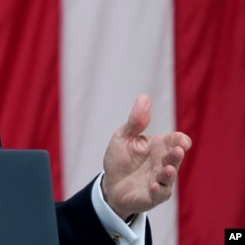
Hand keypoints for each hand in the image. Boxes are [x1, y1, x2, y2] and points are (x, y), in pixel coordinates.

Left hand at [101, 94, 191, 219]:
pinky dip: (157, 190)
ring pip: (169, 177)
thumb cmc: (120, 158)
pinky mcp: (151, 196)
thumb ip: (135, 121)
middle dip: (176, 155)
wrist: (110, 184)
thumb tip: (144, 97)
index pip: (175, 141)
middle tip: (177, 150)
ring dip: (169, 173)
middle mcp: (163, 163)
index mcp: (159, 146)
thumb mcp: (124, 137)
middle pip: (174, 158)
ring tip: (167, 169)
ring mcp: (159, 180)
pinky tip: (153, 185)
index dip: (180, 140)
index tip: (181, 141)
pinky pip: (158, 195)